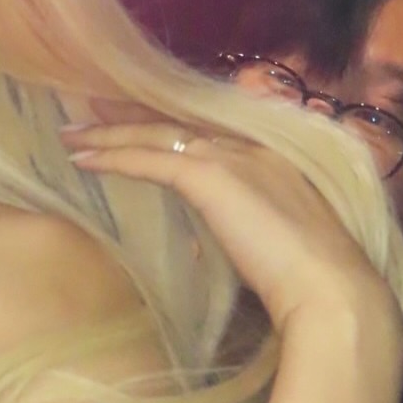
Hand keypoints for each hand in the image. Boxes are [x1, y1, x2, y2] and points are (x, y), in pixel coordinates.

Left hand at [62, 120, 400, 335]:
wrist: (331, 290)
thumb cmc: (309, 283)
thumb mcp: (270, 245)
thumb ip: (238, 231)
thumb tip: (203, 245)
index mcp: (269, 158)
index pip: (203, 132)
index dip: (163, 124)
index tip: (131, 121)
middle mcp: (249, 147)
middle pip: (175, 122)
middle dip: (128, 116)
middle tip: (88, 111)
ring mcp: (231, 157)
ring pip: (156, 134)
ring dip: (108, 133)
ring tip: (71, 134)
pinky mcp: (211, 176)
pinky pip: (150, 159)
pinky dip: (114, 157)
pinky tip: (84, 160)